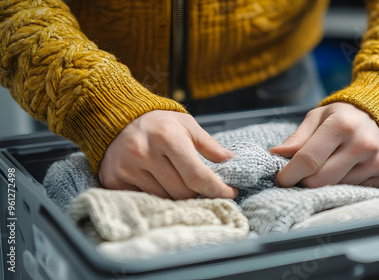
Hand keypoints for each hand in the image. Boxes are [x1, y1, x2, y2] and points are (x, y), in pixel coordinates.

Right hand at [98, 110, 237, 199]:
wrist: (116, 118)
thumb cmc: (157, 123)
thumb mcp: (186, 125)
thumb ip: (209, 145)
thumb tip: (230, 160)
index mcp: (167, 137)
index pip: (197, 176)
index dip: (217, 189)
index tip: (230, 193)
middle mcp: (145, 153)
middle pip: (182, 192)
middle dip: (197, 192)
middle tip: (201, 186)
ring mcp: (127, 168)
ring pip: (165, 199)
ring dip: (176, 196)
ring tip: (176, 181)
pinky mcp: (114, 180)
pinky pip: (144, 200)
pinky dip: (156, 197)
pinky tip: (157, 183)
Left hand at [270, 102, 378, 187]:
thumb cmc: (344, 116)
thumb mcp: (318, 117)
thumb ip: (298, 138)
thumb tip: (276, 154)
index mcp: (343, 125)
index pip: (308, 160)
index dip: (289, 174)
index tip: (280, 179)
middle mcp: (363, 144)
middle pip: (320, 180)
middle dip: (303, 182)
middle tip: (299, 176)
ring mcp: (377, 162)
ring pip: (335, 189)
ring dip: (322, 184)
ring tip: (323, 169)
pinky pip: (352, 191)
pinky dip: (340, 186)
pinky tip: (342, 172)